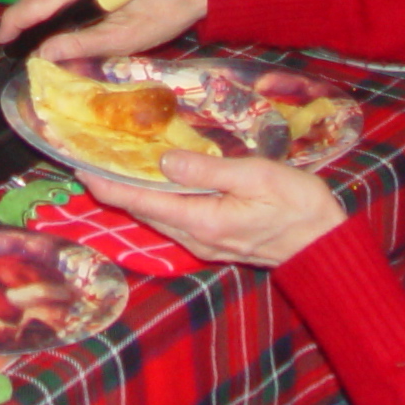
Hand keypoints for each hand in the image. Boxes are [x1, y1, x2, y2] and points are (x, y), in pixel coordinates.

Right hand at [0, 0, 205, 59]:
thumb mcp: (126, 37)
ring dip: (40, 11)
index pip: (38, 1)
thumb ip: (81, 45)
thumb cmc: (167, 10)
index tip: (0, 41)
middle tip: (11, 46)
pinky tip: (53, 21)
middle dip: (24, 18)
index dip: (15, 22)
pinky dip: (56, 3)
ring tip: (28, 38)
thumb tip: (43, 56)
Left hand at [81, 152, 345, 267]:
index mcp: (202, 221)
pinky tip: (153, 182)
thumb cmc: (298, 205)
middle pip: (142, 211)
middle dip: (112, 187)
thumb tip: (164, 162)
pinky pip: (174, 219)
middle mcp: (196, 237)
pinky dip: (156, 200)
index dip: (107, 184)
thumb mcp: (256, 176)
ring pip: (157, 216)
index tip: (78, 166)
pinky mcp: (215, 240)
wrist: (326, 245)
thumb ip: (209, 170)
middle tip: (86, 159)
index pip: (142, 202)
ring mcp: (205, 242)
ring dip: (132, 194)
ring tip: (110, 166)